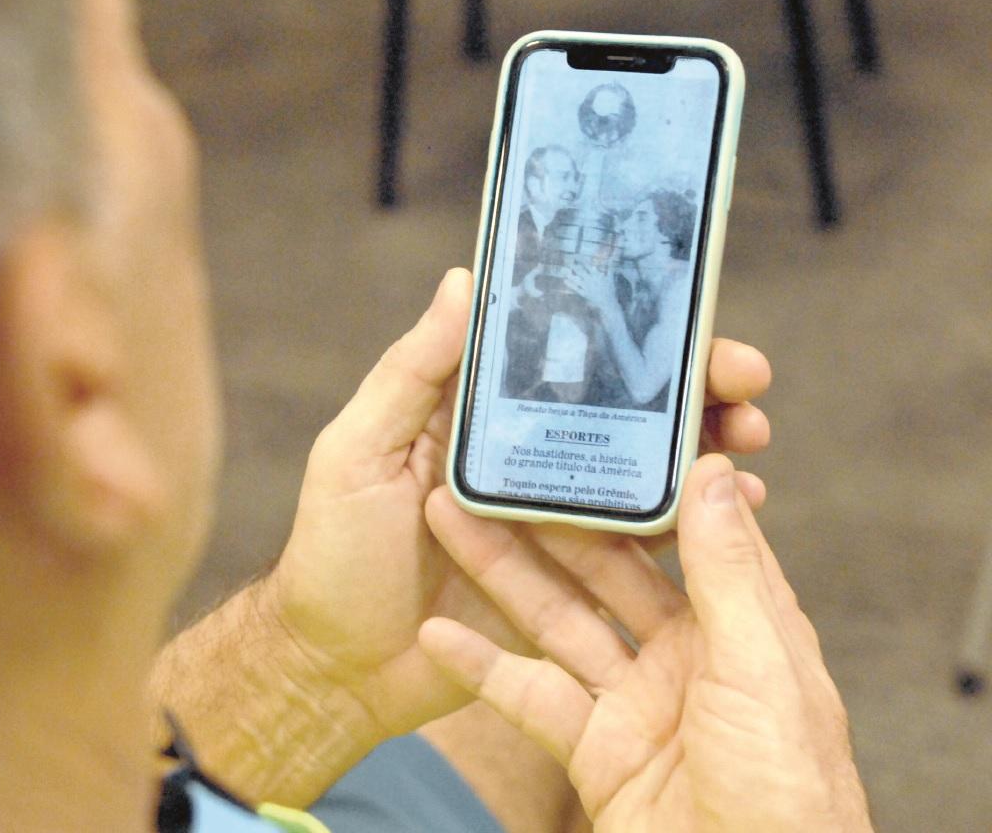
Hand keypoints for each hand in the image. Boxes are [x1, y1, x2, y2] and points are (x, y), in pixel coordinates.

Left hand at [267, 269, 771, 740]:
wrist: (340, 665)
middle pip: (621, 408)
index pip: (564, 357)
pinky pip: (639, 546)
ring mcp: (553, 519)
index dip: (626, 333)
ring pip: (643, 469)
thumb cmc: (334, 551)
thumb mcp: (357, 450)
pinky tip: (732, 509)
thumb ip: (411, 372)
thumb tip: (462, 281)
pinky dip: (689, 523)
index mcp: (478, 416)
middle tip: (744, 378)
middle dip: (690, 386)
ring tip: (750, 438)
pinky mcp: (572, 580)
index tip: (685, 316)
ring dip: (703, 448)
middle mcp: (525, 456)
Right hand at [418, 454, 871, 831]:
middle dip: (544, 521)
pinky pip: (530, 697)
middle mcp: (683, 653)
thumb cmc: (791, 797)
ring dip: (499, 576)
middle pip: (600, 570)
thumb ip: (729, 573)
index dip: (630, 483)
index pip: (679, 531)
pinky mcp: (595, 752)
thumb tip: (714, 472)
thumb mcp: (762, 670)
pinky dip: (482, 668)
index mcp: (739, 623)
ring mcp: (634, 702)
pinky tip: (438, 633)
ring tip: (447, 521)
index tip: (583, 432)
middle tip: (491, 470)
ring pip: (556, 622)